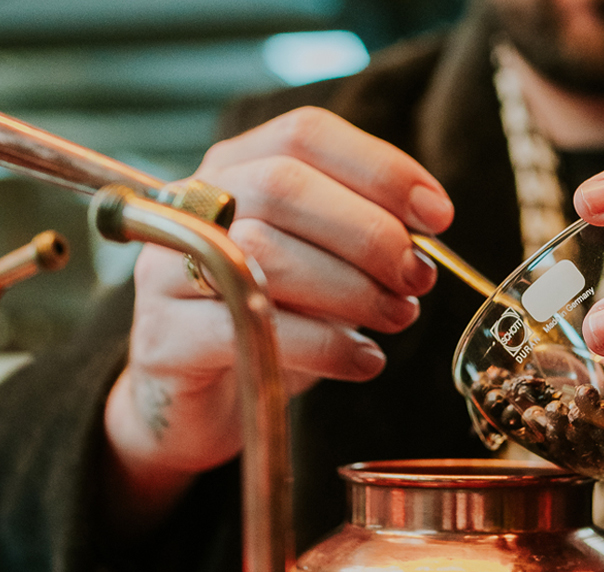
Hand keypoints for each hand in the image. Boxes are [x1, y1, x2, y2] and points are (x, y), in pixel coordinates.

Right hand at [105, 107, 452, 517]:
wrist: (202, 405)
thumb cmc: (271, 323)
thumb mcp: (319, 265)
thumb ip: (360, 235)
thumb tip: (425, 231)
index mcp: (234, 169)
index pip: (304, 135)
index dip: (379, 167)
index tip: (438, 215)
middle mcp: (192, 207)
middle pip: (283, 186)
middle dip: (369, 232)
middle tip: (418, 278)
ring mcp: (167, 269)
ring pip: (266, 253)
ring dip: (353, 289)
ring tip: (397, 318)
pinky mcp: (166, 337)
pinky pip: (252, 326)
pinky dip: (326, 346)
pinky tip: (364, 360)